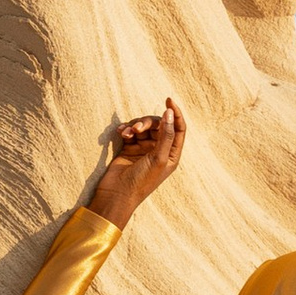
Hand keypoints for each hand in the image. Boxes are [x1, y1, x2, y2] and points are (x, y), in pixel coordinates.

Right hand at [88, 99, 185, 225]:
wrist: (117, 195)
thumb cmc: (141, 181)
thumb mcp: (158, 158)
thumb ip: (166, 135)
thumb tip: (169, 112)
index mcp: (171, 154)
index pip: (178, 128)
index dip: (176, 113)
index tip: (168, 100)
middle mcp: (159, 150)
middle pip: (159, 124)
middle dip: (148, 122)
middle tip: (138, 128)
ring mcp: (144, 149)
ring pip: (143, 127)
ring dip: (135, 126)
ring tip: (127, 133)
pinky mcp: (129, 148)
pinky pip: (130, 132)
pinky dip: (126, 129)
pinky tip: (120, 132)